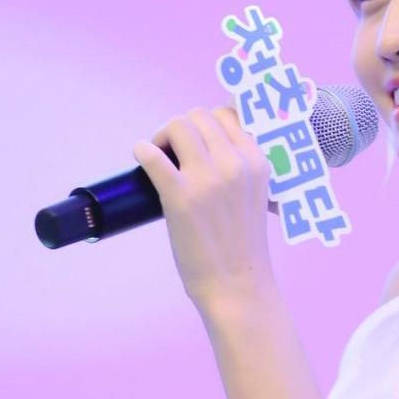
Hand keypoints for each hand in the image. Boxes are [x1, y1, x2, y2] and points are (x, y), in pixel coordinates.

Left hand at [132, 104, 274, 307]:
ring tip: (160, 155)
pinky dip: (142, 150)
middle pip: (199, 116)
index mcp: (257, 162)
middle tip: (174, 151)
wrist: (236, 283)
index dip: (206, 124)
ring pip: (178, 126)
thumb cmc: (243, 244)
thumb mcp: (257, 195)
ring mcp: (208, 179)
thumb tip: (210, 148)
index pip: (227, 115)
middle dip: (182, 129)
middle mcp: (235, 164)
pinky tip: (141, 158)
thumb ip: (241, 169)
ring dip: (162, 136)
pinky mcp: (180, 196)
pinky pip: (152, 155)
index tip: (197, 142)